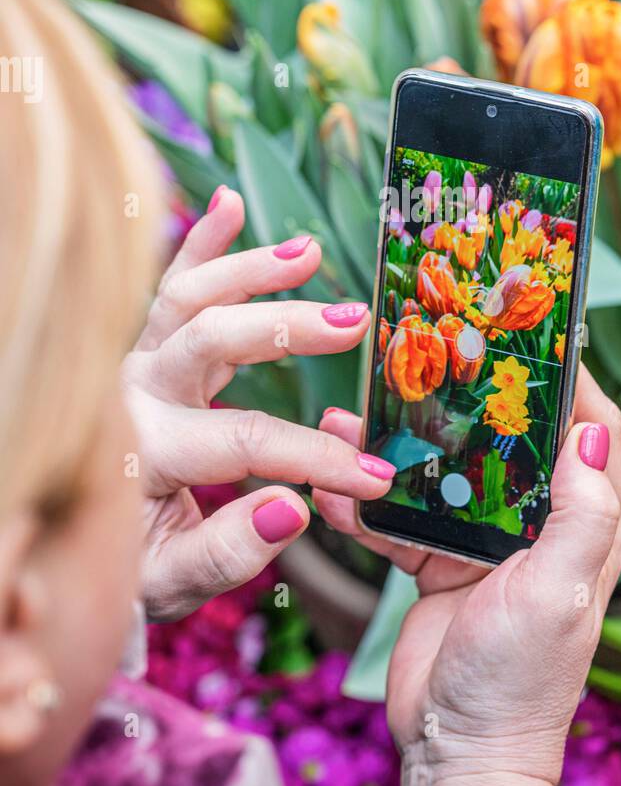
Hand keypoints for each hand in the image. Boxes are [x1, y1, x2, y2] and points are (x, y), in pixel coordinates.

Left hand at [123, 186, 394, 622]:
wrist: (77, 545)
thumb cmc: (129, 568)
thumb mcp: (170, 582)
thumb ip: (228, 550)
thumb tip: (294, 507)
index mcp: (143, 454)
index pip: (248, 442)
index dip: (320, 458)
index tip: (380, 474)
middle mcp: (133, 395)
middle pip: (212, 340)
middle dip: (289, 328)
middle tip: (355, 321)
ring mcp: (135, 364)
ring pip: (187, 297)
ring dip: (250, 269)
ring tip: (310, 253)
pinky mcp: (143, 350)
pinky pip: (168, 287)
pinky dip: (199, 243)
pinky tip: (231, 203)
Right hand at [314, 367, 620, 785]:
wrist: (459, 755)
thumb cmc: (522, 681)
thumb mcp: (560, 593)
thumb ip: (581, 514)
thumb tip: (589, 431)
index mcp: (578, 527)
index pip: (588, 434)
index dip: (571, 382)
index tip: (535, 334)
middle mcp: (533, 527)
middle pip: (503, 440)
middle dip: (463, 397)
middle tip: (426, 352)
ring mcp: (479, 546)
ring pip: (438, 474)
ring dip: (396, 445)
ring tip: (348, 414)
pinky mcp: (432, 567)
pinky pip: (394, 519)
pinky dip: (361, 501)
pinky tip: (326, 480)